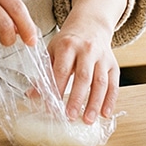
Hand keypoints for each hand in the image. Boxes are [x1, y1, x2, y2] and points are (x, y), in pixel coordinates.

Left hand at [46, 0, 127, 122]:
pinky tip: (105, 113)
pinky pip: (113, 84)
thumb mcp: (53, 51)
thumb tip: (32, 95)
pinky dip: (110, 100)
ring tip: (88, 120)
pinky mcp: (113, 65)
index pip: (62, 70)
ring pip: (100, 82)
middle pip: (83, 77)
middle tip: (70, 116)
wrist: (90, 25)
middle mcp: (87, 50)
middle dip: (76, 98)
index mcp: (68, 46)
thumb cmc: (68, 42)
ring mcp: (102, 57)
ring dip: (95, 103)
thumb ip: (44, 73)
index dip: (57, 89)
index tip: (51, 107)